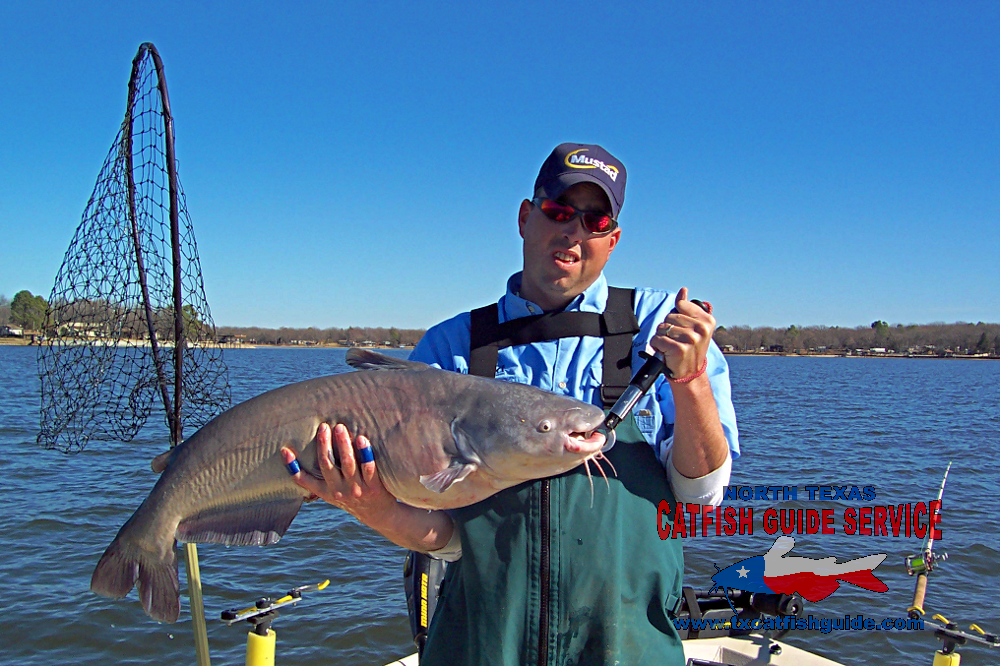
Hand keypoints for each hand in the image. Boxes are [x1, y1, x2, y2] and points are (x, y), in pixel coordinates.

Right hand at [281, 423, 397, 523]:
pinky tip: (362, 439)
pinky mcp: (374, 488)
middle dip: (323, 444)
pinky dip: (365, 453)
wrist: (378, 515)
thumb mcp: (332, 493)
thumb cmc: (352, 498)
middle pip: (327, 465)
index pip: (305, 480)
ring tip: (340, 428)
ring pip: (347, 464)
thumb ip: (321, 478)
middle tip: (323, 426)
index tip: (285, 450)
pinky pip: (368, 468)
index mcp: (326, 492)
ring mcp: (357, 489)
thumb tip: (302, 453)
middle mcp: (339, 491)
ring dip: (342, 444)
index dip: (293, 467)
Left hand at [649, 287, 715, 379]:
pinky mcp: (679, 348)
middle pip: (669, 316)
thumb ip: (686, 308)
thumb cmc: (690, 348)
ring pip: (662, 328)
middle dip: (667, 328)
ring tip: (672, 346)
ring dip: (662, 337)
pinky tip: (666, 352)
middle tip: (677, 340)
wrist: (690, 373)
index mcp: (707, 320)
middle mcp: (701, 329)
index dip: (675, 317)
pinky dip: (657, 346)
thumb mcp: (693, 326)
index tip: (683, 328)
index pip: (680, 305)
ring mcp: (691, 339)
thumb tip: (683, 291)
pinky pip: (657, 339)